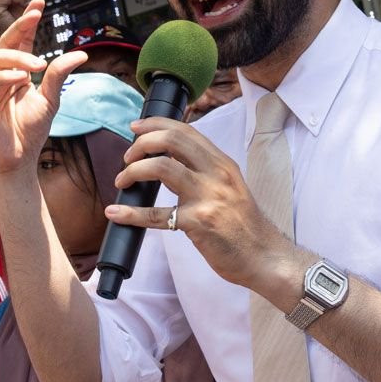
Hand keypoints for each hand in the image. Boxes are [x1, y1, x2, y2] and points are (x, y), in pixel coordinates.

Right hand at [0, 0, 85, 179]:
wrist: (18, 159)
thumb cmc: (30, 132)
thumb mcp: (50, 99)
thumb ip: (59, 75)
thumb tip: (81, 53)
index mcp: (16, 72)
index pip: (20, 41)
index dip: (27, 21)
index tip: (39, 1)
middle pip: (5, 42)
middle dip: (19, 25)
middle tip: (34, 14)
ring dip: (19, 58)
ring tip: (38, 66)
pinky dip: (4, 77)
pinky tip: (21, 79)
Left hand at [110, 117, 302, 296]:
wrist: (265, 257)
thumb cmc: (243, 227)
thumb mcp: (228, 188)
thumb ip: (202, 173)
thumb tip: (165, 161)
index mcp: (222, 164)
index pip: (186, 130)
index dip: (156, 124)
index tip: (136, 127)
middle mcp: (216, 174)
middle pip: (172, 140)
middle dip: (141, 144)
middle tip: (126, 158)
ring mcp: (208, 197)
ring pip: (162, 167)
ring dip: (133, 171)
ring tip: (122, 181)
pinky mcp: (199, 223)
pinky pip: (157, 215)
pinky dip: (131, 213)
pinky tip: (116, 213)